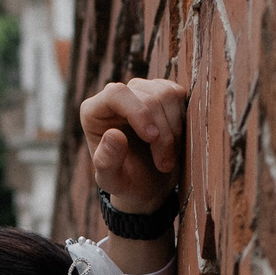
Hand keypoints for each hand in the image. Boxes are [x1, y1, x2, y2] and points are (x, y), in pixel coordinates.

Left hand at [80, 77, 185, 213]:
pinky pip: (179, 95)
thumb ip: (106, 161)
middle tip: (164, 165)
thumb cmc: (126, 182)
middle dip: (162, 133)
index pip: (117, 93)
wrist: (148, 183)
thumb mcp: (113, 182)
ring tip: (168, 157)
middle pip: (148, 96)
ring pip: (166, 95)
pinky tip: (175, 142)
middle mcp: (116, 96)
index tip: (153, 138)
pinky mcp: (161, 93)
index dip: (139, 112)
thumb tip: (113, 134)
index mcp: (94, 112)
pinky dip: (182, 120)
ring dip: (174, 130)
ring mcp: (140, 91)